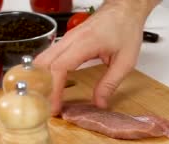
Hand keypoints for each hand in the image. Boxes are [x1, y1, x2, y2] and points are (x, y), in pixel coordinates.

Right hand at [35, 0, 158, 114]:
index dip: (54, 89)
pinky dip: (47, 72)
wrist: (124, 9)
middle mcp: (70, 39)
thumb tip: (99, 104)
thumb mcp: (125, 61)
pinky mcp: (67, 41)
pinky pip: (50, 57)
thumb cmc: (126, 29)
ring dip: (42, 79)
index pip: (59, 67)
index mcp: (84, 43)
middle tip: (46, 107)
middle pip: (44, 64)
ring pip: (44, 59)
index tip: (54, 107)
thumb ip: (110, 83)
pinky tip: (51, 85)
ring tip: (47, 99)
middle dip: (43, 87)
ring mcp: (66, 39)